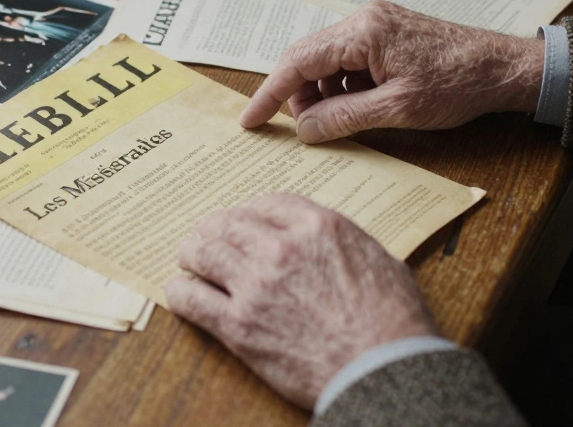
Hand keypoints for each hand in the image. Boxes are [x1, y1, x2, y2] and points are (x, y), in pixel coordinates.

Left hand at [166, 193, 437, 408]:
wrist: (383, 369)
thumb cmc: (393, 320)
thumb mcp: (377, 258)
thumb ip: (343, 242)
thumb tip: (327, 243)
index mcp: (318, 226)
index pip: (267, 203)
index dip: (249, 211)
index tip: (242, 220)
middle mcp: (281, 248)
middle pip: (227, 222)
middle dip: (213, 228)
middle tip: (205, 237)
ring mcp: (256, 286)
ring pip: (202, 252)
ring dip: (191, 253)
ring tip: (188, 259)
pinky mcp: (239, 326)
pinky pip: (190, 298)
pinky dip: (180, 291)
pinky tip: (180, 291)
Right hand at [240, 0, 544, 142]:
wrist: (503, 67)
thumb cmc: (458, 85)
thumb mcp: (397, 110)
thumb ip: (344, 118)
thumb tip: (304, 129)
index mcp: (363, 32)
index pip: (298, 61)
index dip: (269, 94)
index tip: (250, 120)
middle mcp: (364, 19)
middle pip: (307, 57)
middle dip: (297, 96)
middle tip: (305, 130)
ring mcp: (375, 23)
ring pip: (327, 60)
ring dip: (322, 93)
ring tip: (338, 122)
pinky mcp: (386, 33)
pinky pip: (348, 59)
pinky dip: (342, 86)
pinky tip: (358, 107)